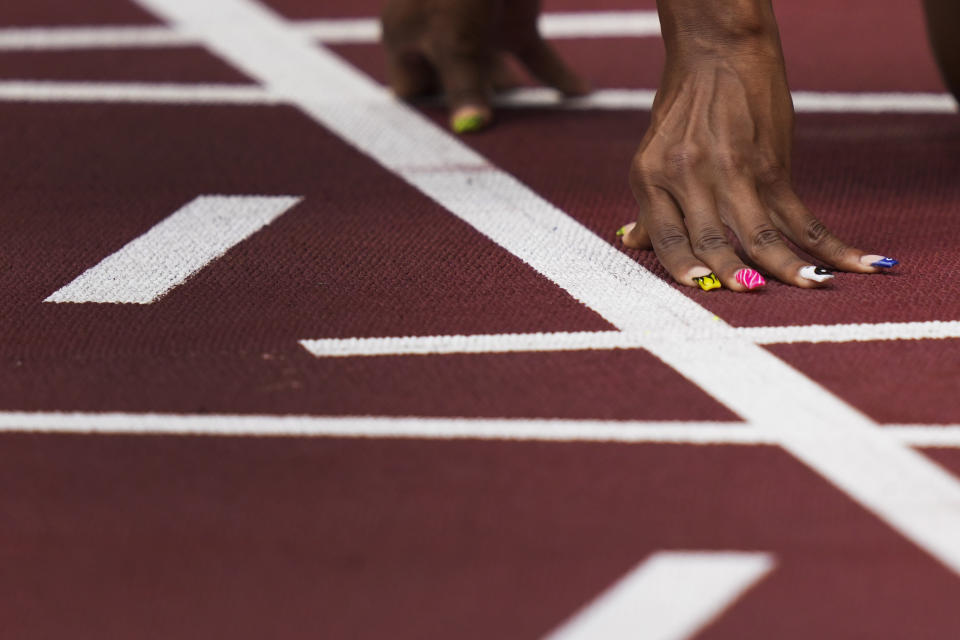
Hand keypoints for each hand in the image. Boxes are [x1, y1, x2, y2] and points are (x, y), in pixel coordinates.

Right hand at [381, 0, 589, 132]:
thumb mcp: (456, 37)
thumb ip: (464, 85)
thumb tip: (469, 130)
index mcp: (407, 37)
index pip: (412, 93)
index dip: (430, 118)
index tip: (454, 146)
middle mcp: (440, 35)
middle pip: (456, 88)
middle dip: (477, 113)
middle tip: (501, 151)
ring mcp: (478, 27)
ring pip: (497, 76)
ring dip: (518, 101)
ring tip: (536, 135)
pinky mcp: (515, 18)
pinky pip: (535, 56)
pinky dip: (557, 76)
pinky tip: (580, 95)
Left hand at [622, 4, 895, 289]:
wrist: (717, 54)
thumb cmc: (681, 108)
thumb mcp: (651, 154)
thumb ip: (650, 204)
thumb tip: (633, 242)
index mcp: (653, 178)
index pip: (665, 236)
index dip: (681, 265)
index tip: (699, 286)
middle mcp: (690, 177)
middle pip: (710, 239)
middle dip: (732, 273)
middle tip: (748, 295)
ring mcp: (733, 172)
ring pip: (760, 232)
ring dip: (787, 265)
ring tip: (811, 288)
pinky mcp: (772, 166)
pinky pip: (801, 215)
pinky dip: (829, 244)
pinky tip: (855, 265)